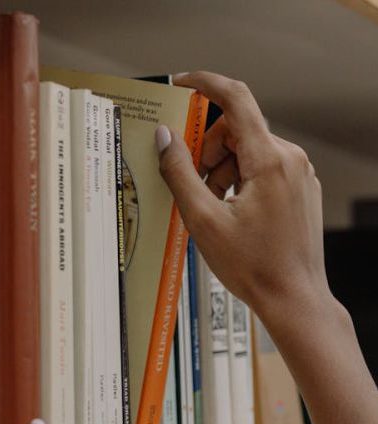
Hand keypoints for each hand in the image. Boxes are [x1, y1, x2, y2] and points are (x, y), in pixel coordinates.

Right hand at [156, 71, 329, 316]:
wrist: (293, 299)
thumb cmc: (252, 266)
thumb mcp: (203, 219)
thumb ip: (179, 173)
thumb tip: (164, 137)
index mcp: (270, 160)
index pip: (236, 99)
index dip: (205, 85)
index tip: (182, 85)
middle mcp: (290, 159)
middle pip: (238, 131)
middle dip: (208, 151)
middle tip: (193, 184)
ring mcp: (299, 174)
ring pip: (249, 151)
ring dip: (223, 170)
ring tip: (213, 207)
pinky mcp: (299, 189)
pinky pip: (263, 168)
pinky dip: (240, 180)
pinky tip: (231, 211)